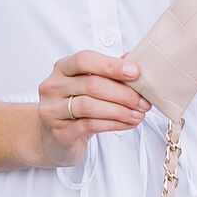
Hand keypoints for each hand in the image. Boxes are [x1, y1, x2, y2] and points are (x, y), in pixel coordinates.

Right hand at [37, 50, 150, 167]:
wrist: (53, 138)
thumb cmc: (75, 106)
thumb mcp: (89, 85)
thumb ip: (108, 72)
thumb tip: (133, 59)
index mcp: (62, 69)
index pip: (84, 60)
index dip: (110, 65)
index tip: (135, 73)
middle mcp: (53, 87)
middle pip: (91, 84)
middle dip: (123, 93)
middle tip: (143, 101)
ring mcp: (52, 110)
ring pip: (90, 106)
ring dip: (120, 110)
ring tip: (139, 114)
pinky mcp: (59, 132)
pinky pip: (90, 125)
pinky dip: (113, 124)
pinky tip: (128, 124)